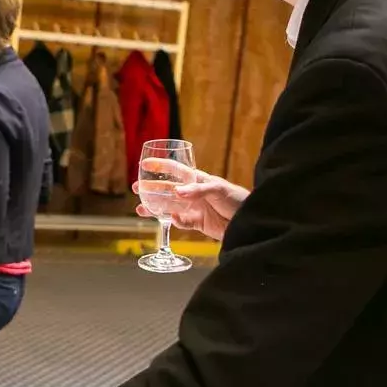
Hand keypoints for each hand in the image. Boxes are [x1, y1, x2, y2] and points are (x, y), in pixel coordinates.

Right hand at [133, 158, 247, 241]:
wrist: (250, 221)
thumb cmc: (237, 199)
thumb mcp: (218, 190)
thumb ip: (198, 190)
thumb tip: (177, 192)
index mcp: (198, 180)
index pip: (176, 170)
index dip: (161, 166)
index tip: (145, 163)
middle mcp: (193, 193)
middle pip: (167, 190)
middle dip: (151, 189)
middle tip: (136, 188)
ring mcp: (194, 208)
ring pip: (170, 207)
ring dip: (156, 207)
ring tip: (141, 209)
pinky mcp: (198, 223)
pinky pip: (182, 222)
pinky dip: (175, 222)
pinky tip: (169, 220)